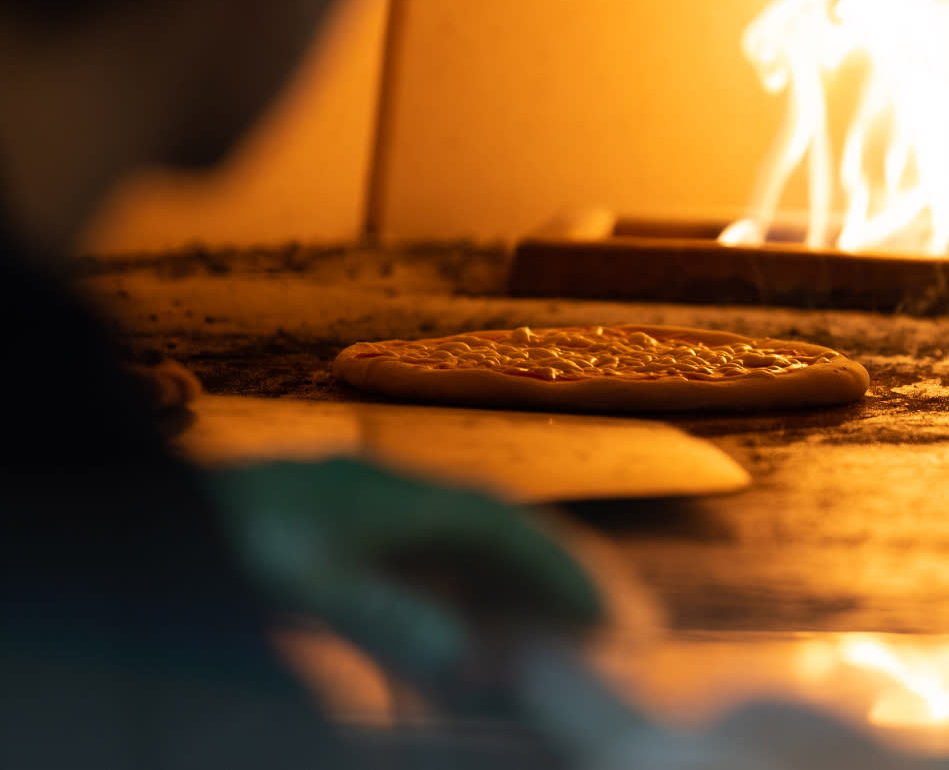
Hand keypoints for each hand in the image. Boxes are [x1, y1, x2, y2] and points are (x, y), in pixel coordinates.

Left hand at [205, 458, 602, 683]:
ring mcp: (365, 503)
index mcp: (400, 493)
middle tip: (591, 624)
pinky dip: (452, 591)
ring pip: (457, 542)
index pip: (504, 526)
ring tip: (533, 633)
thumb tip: (468, 661)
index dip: (559, 570)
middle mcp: (393, 488)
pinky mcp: (338, 524)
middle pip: (492, 529)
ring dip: (501, 584)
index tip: (604, 613)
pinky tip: (446, 630)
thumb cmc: (230, 540)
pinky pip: (419, 556)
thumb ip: (387, 619)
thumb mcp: (305, 584)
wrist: (143, 510)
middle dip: (544, 574)